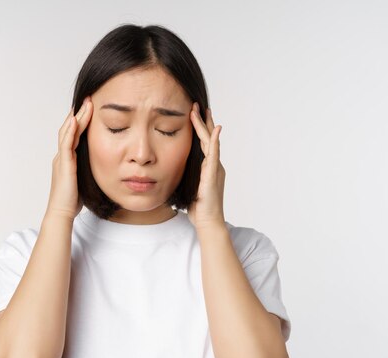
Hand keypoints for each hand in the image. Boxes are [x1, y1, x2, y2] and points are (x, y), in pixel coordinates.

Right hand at [45, 96, 92, 221]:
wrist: (62, 212)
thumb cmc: (72, 200)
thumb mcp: (84, 179)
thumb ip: (88, 169)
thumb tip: (102, 165)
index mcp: (67, 159)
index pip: (74, 134)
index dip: (81, 120)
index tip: (90, 108)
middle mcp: (62, 156)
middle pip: (70, 128)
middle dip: (79, 113)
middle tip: (89, 99)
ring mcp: (61, 159)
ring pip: (67, 132)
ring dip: (77, 117)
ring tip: (86, 104)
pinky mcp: (63, 165)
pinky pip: (66, 144)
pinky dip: (70, 131)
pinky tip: (76, 120)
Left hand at [188, 102, 225, 229]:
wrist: (207, 221)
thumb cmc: (197, 208)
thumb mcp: (187, 186)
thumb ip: (184, 175)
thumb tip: (171, 169)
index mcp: (207, 167)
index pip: (203, 143)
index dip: (199, 129)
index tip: (193, 114)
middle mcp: (213, 165)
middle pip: (208, 138)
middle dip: (203, 121)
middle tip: (198, 105)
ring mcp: (215, 168)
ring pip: (211, 141)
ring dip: (206, 125)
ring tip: (202, 110)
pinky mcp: (214, 173)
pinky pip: (215, 153)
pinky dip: (216, 140)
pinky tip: (216, 129)